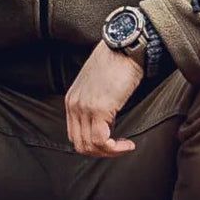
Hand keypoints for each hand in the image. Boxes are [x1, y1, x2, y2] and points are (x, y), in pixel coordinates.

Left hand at [64, 40, 143, 157]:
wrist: (124, 47)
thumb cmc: (116, 62)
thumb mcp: (97, 85)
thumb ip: (95, 103)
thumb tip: (107, 124)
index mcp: (72, 99)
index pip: (75, 134)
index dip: (93, 144)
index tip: (111, 142)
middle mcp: (74, 105)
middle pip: (80, 144)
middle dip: (100, 152)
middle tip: (118, 148)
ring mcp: (84, 107)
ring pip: (90, 146)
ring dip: (109, 152)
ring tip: (125, 146)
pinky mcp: (99, 108)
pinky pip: (102, 141)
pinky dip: (115, 148)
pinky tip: (128, 144)